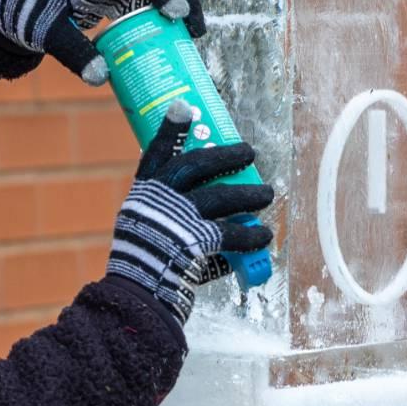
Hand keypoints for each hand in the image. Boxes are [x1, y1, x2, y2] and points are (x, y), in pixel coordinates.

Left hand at [0, 0, 204, 85]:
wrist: (10, 1)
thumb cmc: (26, 11)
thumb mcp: (45, 32)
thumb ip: (72, 52)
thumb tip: (102, 79)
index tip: (178, 14)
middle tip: (195, 32)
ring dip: (177, 8)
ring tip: (191, 40)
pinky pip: (145, 1)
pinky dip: (161, 17)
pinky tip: (169, 42)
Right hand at [105, 102, 274, 322]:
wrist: (138, 297)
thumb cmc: (145, 266)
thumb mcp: (144, 231)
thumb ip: (168, 214)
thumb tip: (207, 207)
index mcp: (143, 196)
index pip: (155, 154)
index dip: (169, 131)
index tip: (183, 109)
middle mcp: (159, 201)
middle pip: (197, 165)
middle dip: (226, 156)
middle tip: (250, 153)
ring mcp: (178, 219)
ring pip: (222, 196)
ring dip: (248, 195)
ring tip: (268, 195)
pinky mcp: (196, 241)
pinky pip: (233, 232)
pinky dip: (251, 236)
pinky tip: (264, 237)